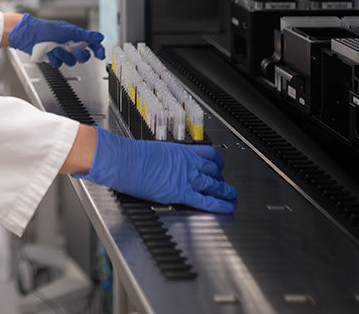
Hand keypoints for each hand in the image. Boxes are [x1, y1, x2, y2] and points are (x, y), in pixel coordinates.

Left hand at [8, 13, 104, 67]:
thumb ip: (84, 35)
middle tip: (77, 52)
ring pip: (70, 62)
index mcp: (75, 36)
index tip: (100, 54)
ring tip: (56, 49)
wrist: (29, 34)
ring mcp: (61, 52)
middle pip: (83, 57)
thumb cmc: (46, 28)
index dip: (97, 50)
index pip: (91, 45)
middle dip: (81, 56)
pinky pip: (58, 64)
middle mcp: (69, 45)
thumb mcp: (67, 30)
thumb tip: (99, 37)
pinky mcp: (53, 59)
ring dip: (64, 56)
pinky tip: (49, 53)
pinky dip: (54, 59)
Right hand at [75, 126, 236, 212]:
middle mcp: (188, 163)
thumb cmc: (134, 155)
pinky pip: (206, 200)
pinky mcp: (181, 193)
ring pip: (214, 184)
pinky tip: (227, 208)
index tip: (218, 166)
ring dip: (226, 191)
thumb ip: (168, 158)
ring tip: (232, 196)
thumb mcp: (156, 151)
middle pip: (213, 170)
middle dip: (222, 178)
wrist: (126, 161)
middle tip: (226, 184)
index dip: (217, 162)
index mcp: (182, 151)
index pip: (208, 154)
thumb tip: (167, 163)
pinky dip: (219, 204)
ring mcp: (186, 178)